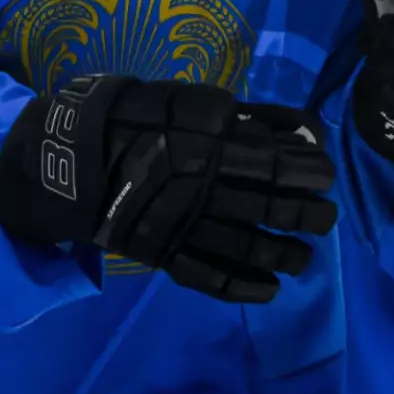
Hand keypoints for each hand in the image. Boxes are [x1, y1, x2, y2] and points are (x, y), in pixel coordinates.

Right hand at [0, 75, 336, 303]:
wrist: (66, 157)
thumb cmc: (130, 117)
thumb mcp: (186, 102)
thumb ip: (241, 117)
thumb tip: (296, 127)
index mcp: (206, 148)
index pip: (274, 164)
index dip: (308, 170)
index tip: (327, 173)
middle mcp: (201, 191)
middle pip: (269, 208)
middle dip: (306, 214)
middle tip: (326, 215)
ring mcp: (183, 227)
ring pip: (246, 246)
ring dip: (284, 255)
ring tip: (306, 258)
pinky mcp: (164, 254)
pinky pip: (209, 278)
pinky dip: (243, 288)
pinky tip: (270, 291)